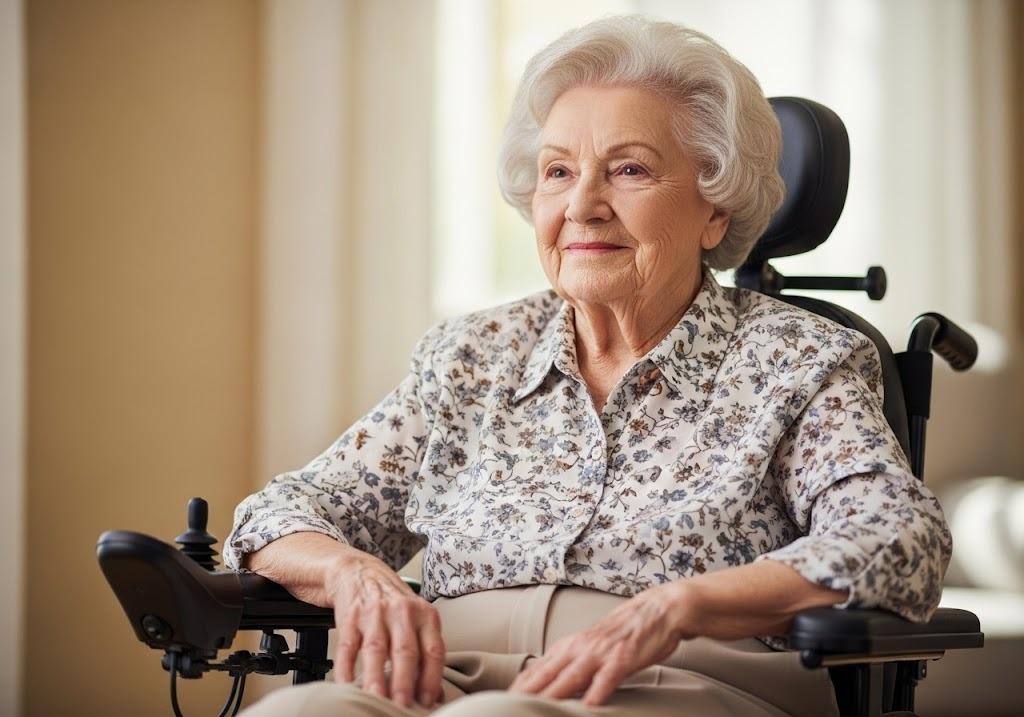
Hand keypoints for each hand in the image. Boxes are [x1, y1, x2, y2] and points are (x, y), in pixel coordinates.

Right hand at [326, 554, 445, 708]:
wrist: (360, 572)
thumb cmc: (394, 604)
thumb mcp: (417, 621)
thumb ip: (426, 654)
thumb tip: (435, 695)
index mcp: (425, 615)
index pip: (433, 650)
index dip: (432, 678)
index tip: (428, 701)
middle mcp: (402, 612)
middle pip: (406, 651)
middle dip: (404, 682)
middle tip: (403, 706)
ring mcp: (375, 614)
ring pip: (377, 649)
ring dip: (376, 678)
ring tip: (376, 699)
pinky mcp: (350, 618)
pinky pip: (347, 646)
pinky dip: (346, 668)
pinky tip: (347, 684)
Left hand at [508, 582, 698, 705]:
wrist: (658, 609)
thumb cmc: (625, 631)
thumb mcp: (592, 645)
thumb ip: (573, 663)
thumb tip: (554, 682)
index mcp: (571, 645)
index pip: (538, 669)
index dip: (521, 686)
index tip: (504, 700)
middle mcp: (581, 647)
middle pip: (548, 674)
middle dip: (527, 692)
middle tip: (510, 706)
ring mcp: (601, 652)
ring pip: (571, 676)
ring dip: (553, 694)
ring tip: (537, 709)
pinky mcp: (623, 657)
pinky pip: (607, 677)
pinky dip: (596, 691)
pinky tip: (589, 705)